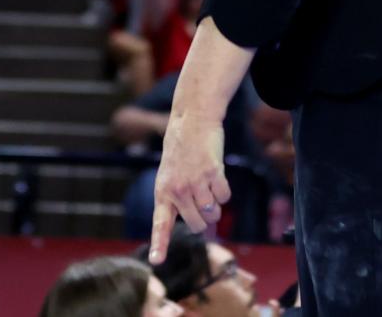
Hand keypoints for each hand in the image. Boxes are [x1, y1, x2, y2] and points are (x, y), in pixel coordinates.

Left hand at [149, 111, 230, 263]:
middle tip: (204, 200)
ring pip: (212, 212)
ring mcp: (195, 182)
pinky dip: (225, 192)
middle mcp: (178, 190)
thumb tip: (205, 222)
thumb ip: (179, 200)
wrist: (193, 119)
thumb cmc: (182, 150)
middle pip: (198, 223)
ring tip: (210, 187)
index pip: (161, 225)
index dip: (160, 245)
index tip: (156, 262)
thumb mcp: (170, 175)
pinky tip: (218, 177)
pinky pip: (225, 196)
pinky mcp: (213, 172)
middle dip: (205, 218)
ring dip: (216, 206)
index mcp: (163, 192)